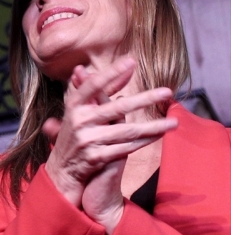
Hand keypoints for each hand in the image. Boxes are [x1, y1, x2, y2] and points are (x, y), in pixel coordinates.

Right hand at [41, 57, 175, 231]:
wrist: (61, 173)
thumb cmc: (73, 136)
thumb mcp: (76, 113)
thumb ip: (89, 92)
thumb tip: (84, 68)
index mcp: (73, 107)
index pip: (93, 86)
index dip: (111, 73)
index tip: (130, 61)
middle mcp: (78, 122)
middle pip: (117, 108)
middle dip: (144, 99)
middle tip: (167, 92)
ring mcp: (88, 140)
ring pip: (127, 131)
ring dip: (153, 126)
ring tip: (174, 122)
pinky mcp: (97, 158)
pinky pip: (127, 148)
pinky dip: (144, 141)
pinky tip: (159, 136)